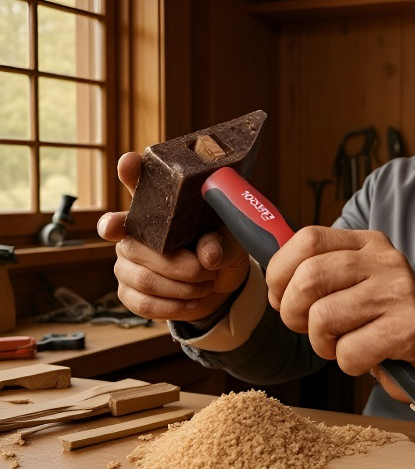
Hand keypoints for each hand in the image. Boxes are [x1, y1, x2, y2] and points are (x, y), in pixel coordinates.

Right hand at [97, 152, 250, 322]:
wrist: (219, 288)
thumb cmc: (221, 251)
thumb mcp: (233, 242)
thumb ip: (222, 242)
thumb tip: (207, 254)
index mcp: (159, 208)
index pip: (139, 183)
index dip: (131, 173)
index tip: (129, 162)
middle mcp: (134, 231)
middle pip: (137, 245)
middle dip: (176, 264)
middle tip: (204, 269)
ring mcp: (127, 262)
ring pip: (143, 278)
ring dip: (182, 287)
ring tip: (206, 283)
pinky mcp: (128, 291)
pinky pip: (143, 301)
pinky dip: (174, 306)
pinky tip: (193, 301)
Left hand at [266, 227, 414, 401]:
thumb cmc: (379, 317)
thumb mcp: (350, 283)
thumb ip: (315, 274)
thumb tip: (274, 288)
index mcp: (366, 243)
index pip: (308, 239)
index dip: (281, 271)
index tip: (281, 296)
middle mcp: (384, 261)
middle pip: (309, 277)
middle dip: (293, 312)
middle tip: (308, 327)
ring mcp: (399, 292)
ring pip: (323, 317)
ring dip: (322, 343)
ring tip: (343, 343)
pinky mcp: (408, 328)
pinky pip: (349, 351)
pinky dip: (348, 363)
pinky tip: (367, 356)